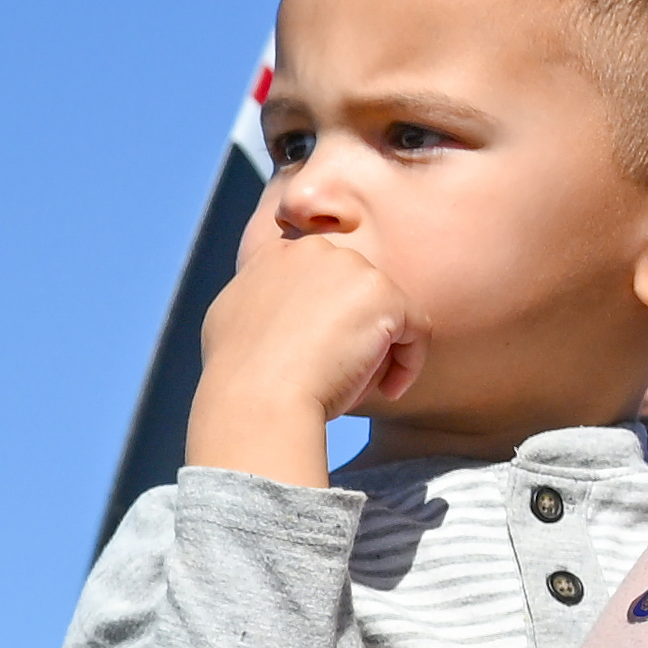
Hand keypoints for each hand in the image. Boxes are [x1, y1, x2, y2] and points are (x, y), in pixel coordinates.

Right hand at [189, 212, 422, 481]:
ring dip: (379, 350)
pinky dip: (408, 364)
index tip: (319, 359)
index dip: (324, 322)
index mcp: (276, 256)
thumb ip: (260, 302)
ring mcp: (350, 267)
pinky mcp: (383, 293)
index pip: (319, 282)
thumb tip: (277, 310)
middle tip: (342, 375)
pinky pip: (415, 329)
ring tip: (358, 387)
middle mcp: (314, 250)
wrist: (258, 397)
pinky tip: (387, 394)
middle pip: (354, 294)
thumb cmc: (240, 378)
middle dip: (354, 331)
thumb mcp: (232, 321)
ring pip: (385, 311)